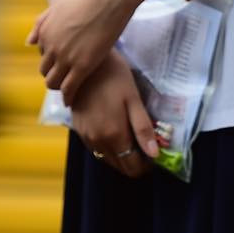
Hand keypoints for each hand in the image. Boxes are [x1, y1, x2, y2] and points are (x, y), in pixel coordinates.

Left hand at [29, 0, 145, 103]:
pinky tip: (70, 101)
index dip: (52, 59)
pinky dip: (68, 97)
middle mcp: (52, 47)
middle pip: (45, 71)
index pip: (42, 55)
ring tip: (67, 90)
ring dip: (58, 87)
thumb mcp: (58, 6)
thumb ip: (41, 23)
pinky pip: (69, 88)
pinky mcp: (82, 66)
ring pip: (53, 82)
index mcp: (45, 33)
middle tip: (64, 78)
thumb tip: (30, 43)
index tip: (61, 62)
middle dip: (53, 74)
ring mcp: (66, 58)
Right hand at [68, 52, 158, 178]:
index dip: (145, 166)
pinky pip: (96, 150)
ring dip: (121, 156)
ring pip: (107, 159)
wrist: (83, 66)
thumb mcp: (133, 100)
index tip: (154, 157)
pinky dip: (108, 149)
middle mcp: (99, 142)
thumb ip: (143, 128)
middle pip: (120, 165)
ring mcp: (87, 137)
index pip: (132, 166)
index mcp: (114, 135)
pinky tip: (116, 136)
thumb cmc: (114, 78)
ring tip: (133, 142)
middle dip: (134, 162)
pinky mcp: (79, 131)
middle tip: (146, 148)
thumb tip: (154, 154)